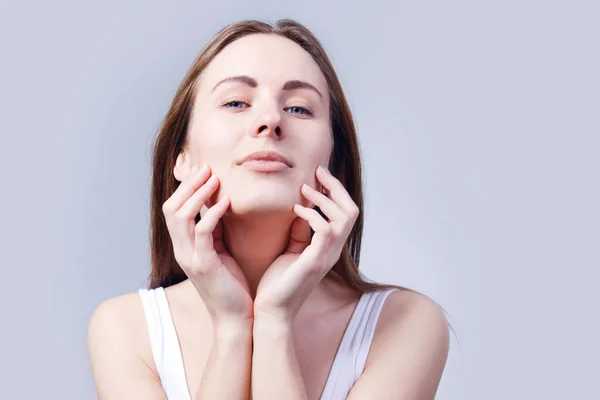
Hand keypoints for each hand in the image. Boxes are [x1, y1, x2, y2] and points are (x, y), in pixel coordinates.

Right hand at [162, 164, 253, 325]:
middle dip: (188, 185)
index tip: (203, 171)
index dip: (185, 189)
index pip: (173, 210)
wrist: (235, 318)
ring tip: (214, 178)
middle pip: (171, 209)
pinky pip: (202, 233)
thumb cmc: (232, 285)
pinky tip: (227, 202)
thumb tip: (221, 203)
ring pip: (181, 217)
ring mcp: (190, 258)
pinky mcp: (204, 265)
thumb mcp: (220, 252)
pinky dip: (212, 214)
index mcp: (184, 247)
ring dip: (197, 194)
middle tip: (207, 168)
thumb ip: (216, 230)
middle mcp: (181, 251)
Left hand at [253, 165, 359, 323]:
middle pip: (351, 211)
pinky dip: (313, 215)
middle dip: (336, 187)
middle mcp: (333, 251)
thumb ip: (300, 232)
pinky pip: (325, 231)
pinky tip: (296, 210)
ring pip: (343, 218)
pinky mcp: (314, 262)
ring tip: (304, 190)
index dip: (335, 191)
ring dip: (324, 199)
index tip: (318, 175)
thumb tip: (300, 208)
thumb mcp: (291, 251)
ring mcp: (326, 257)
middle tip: (317, 172)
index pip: (345, 213)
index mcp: (328, 248)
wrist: (271, 312)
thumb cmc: (278, 284)